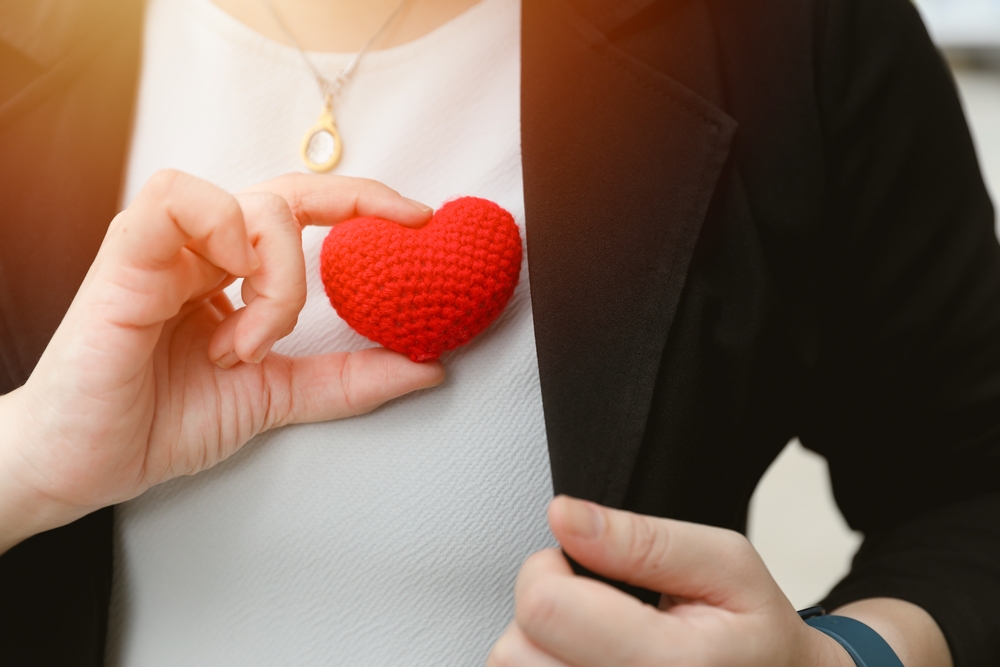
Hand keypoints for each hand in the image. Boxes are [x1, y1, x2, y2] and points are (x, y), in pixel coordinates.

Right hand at [0, 170, 443, 550]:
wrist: (84, 465)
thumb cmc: (160, 421)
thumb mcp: (278, 396)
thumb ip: (349, 380)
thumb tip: (429, 369)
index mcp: (230, 271)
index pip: (304, 209)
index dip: (364, 202)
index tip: (419, 219)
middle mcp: (201, 249)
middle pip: (291, 194)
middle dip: (353, 212)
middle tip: (386, 251)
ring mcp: (164, 247)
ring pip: (252, 202)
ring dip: (278, 273)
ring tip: (252, 341)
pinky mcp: (125, 256)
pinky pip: (177, 199)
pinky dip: (222, 242)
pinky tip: (221, 306)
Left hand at [488, 496, 852, 666]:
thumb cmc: (755, 633)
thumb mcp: (726, 563)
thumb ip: (642, 539)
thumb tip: (565, 515)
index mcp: (674, 665)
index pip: (544, 606)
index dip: (549, 566)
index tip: (580, 562)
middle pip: (514, 650)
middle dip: (542, 609)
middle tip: (592, 605)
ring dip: (539, 646)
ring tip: (594, 637)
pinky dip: (548, 664)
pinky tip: (585, 659)